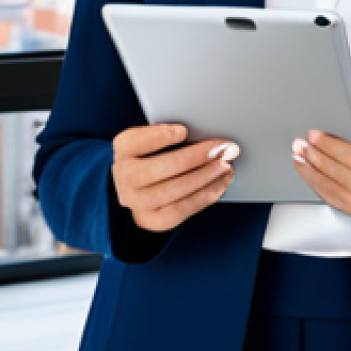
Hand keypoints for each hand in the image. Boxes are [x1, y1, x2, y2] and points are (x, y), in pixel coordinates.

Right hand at [111, 123, 239, 233]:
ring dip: (207, 176)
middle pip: (163, 166)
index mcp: (124, 150)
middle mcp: (125, 177)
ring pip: (176, 190)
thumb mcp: (151, 140)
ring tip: (226, 165)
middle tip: (223, 148)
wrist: (137, 191)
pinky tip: (221, 183)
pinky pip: (183, 209)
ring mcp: (138, 202)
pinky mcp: (154, 220)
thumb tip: (201, 131)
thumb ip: (167, 134)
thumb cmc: (151, 157)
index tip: (184, 130)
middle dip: (198, 156)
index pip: (136, 141)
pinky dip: (206, 195)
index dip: (160, 136)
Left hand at [292, 102, 350, 227]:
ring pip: (329, 189)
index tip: (312, 134)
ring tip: (298, 160)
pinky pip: (336, 202)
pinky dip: (320, 189)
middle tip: (298, 144)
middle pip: (333, 171)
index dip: (325, 143)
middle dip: (312, 156)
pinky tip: (312, 178)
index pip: (344, 154)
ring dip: (310, 173)